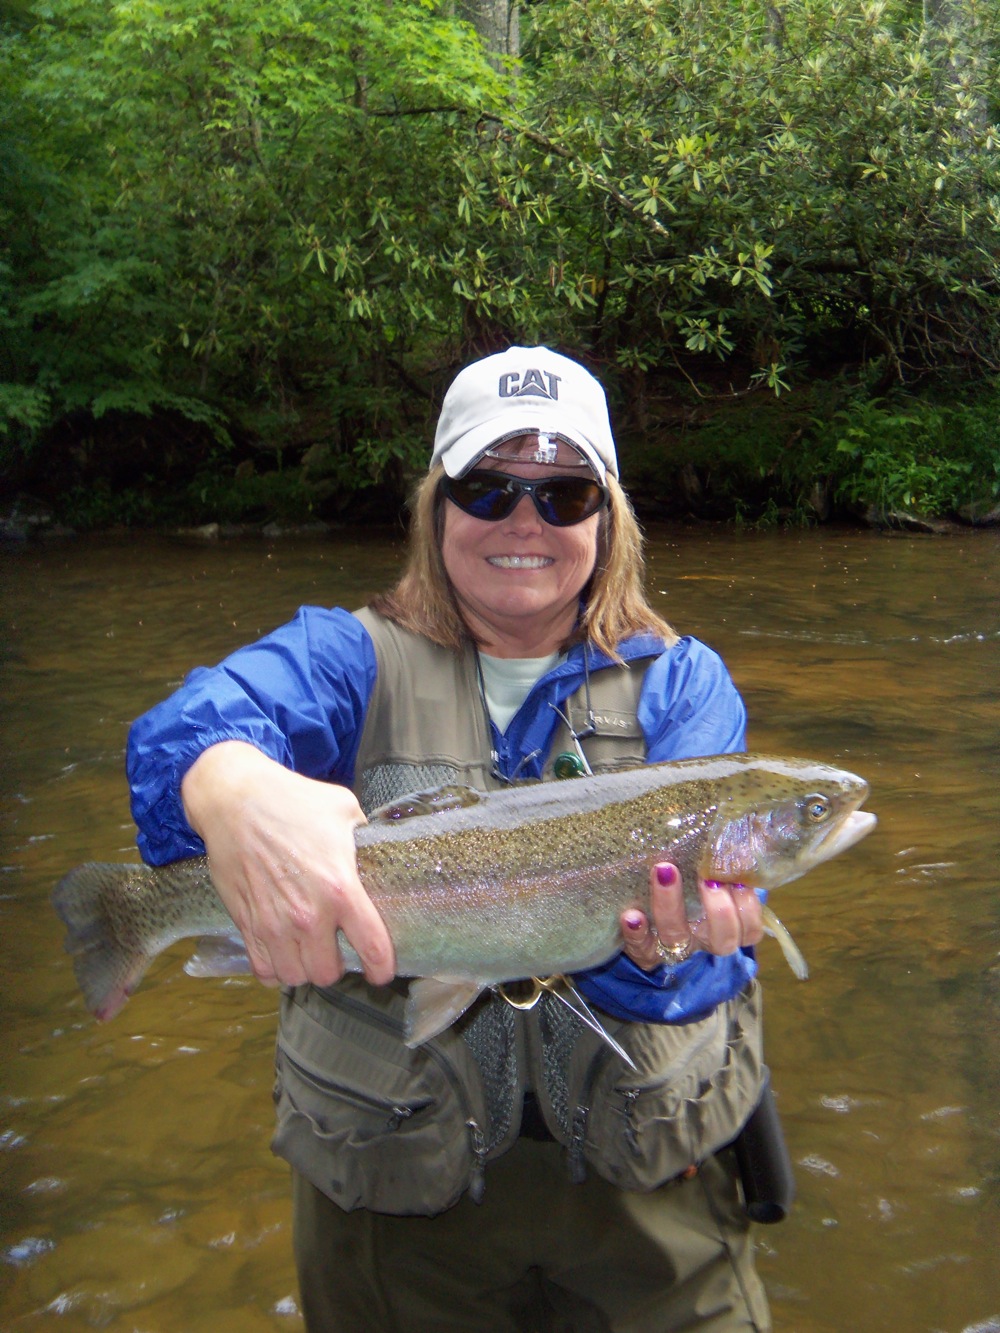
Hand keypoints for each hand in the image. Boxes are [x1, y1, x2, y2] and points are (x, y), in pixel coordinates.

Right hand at [181, 741, 395, 988]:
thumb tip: (380, 843)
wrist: (234, 799)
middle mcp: (307, 913)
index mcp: (340, 887)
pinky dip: (274, 968)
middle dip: (336, 966)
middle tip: (336, 950)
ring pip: (294, 976)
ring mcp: (273, 922)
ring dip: (304, 968)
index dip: (381, 966)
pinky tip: (281, 952)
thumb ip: (366, 835)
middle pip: (327, 973)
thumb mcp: (343, 809)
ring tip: (309, 952)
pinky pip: (262, 969)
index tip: (381, 972)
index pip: (371, 945)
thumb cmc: (291, 800)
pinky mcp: (246, 922)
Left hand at [620, 862, 763, 970]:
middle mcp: (702, 941)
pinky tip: (631, 916)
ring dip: (671, 905)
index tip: (738, 880)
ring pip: (677, 935)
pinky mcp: (643, 949)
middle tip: (707, 878)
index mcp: (725, 929)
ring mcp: (672, 947)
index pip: (749, 930)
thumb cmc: (690, 897)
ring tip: (664, 870)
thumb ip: (723, 866)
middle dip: (719, 909)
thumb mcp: (709, 883)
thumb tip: (736, 837)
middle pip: (722, 938)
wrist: (649, 933)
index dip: (748, 909)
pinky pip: (640, 946)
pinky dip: (636, 932)